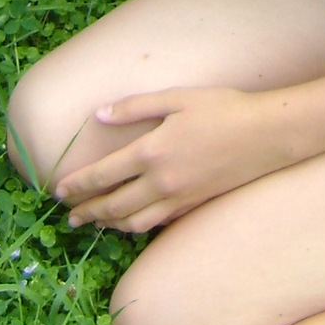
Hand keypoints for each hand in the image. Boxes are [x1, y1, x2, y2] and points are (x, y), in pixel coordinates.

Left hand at [57, 86, 290, 232]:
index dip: (77, 185)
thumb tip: (99, 115)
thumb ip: (136, 107)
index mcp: (150, 151)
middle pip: (112, 204)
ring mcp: (177, 199)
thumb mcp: (177, 98)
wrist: (266, 135)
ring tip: (93, 222)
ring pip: (131, 222)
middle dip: (86, 211)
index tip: (59, 191)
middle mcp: (159, 182)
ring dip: (107, 224)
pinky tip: (131, 222)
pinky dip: (135, 226)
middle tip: (69, 215)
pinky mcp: (192, 205)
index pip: (102, 175)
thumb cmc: (222, 108)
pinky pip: (155, 224)